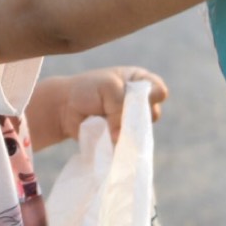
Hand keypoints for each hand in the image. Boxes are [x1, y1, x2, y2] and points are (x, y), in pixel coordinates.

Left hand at [27, 67, 167, 150]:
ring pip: (141, 132)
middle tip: (116, 112)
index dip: (151, 96)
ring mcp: (132, 121)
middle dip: (136, 116)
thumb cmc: (88, 89)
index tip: (134, 99)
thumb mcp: (108, 87)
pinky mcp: (122, 138)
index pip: (159, 90)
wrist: (66, 107)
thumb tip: (121, 136)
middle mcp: (140, 102)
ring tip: (108, 124)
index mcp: (140, 82)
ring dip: (126, 130)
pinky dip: (120, 142)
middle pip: (153, 113)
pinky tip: (108, 136)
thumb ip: (121, 107)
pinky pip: (129, 144)